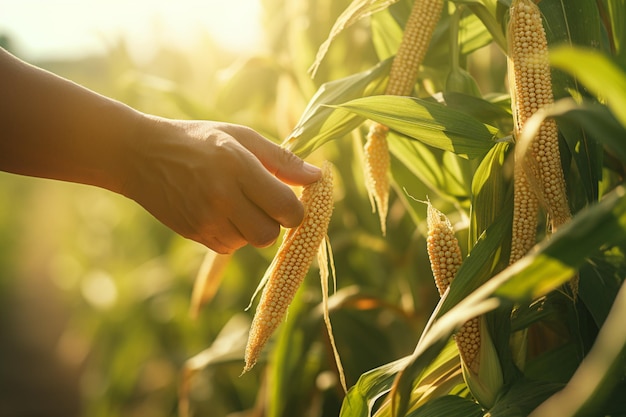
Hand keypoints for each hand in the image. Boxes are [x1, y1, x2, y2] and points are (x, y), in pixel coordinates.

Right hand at [121, 117, 320, 253]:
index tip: (289, 196)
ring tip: (235, 200)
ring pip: (251, 242)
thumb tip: (318, 177)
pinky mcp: (194, 234)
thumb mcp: (241, 137)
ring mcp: (205, 220)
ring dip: (252, 226)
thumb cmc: (200, 140)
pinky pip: (230, 247)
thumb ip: (281, 159)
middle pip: (270, 234)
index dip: (296, 208)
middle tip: (263, 200)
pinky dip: (233, 234)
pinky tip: (219, 210)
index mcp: (238, 167)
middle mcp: (222, 197)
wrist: (142, 155)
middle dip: (275, 221)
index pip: (287, 209)